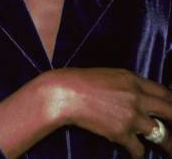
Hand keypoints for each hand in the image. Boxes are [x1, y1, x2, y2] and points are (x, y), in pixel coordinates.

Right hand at [45, 68, 171, 157]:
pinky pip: (139, 149)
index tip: (171, 110)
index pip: (165, 92)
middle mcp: (137, 97)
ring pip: (160, 134)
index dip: (171, 102)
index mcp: (133, 79)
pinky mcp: (122, 133)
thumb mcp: (111, 75)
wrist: (66, 93)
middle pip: (170, 111)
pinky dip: (137, 153)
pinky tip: (134, 152)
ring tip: (167, 149)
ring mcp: (131, 116)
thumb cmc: (83, 81)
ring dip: (164, 143)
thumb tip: (140, 97)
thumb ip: (129, 85)